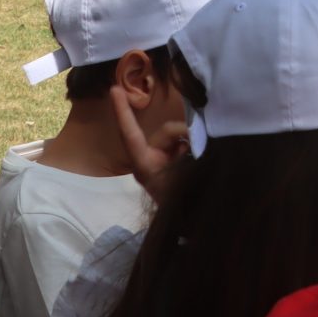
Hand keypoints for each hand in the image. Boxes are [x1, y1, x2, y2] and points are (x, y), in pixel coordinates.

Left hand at [110, 88, 193, 205]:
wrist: (195, 226)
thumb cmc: (184, 202)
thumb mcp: (185, 172)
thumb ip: (190, 148)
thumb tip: (196, 134)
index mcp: (146, 165)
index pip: (131, 133)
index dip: (122, 111)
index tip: (114, 89)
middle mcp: (152, 162)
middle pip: (166, 132)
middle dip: (183, 132)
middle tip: (199, 144)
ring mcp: (165, 164)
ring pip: (180, 138)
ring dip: (192, 141)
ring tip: (203, 155)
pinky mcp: (178, 166)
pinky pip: (187, 146)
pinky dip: (195, 146)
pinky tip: (203, 155)